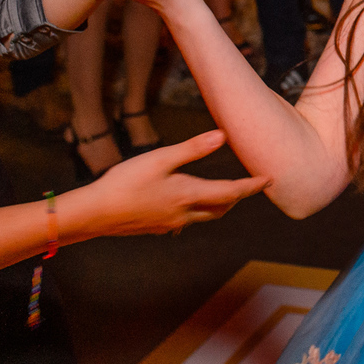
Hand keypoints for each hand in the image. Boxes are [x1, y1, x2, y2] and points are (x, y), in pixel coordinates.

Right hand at [77, 130, 268, 236]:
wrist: (93, 214)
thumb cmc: (125, 182)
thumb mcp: (160, 159)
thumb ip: (192, 149)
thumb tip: (223, 136)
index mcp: (188, 195)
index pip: (231, 192)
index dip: (252, 186)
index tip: (270, 179)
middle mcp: (184, 213)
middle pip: (221, 209)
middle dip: (237, 197)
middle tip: (250, 185)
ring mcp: (169, 224)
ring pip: (204, 216)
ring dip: (218, 205)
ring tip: (224, 193)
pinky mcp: (156, 227)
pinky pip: (185, 221)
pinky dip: (195, 211)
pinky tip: (186, 205)